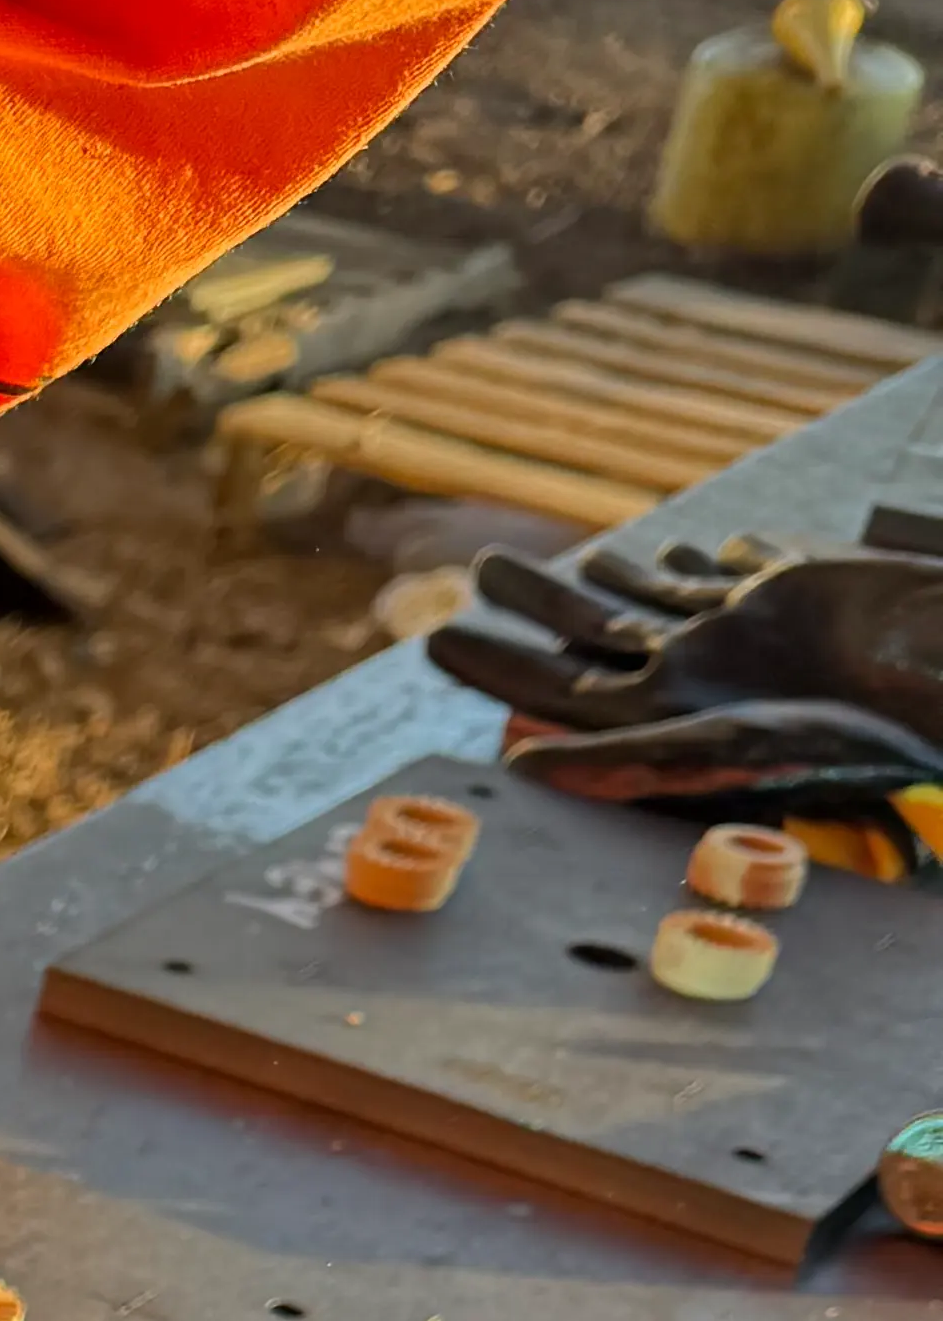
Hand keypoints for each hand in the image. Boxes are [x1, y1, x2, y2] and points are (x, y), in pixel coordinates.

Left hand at [430, 540, 942, 827]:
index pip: (554, 691)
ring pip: (642, 598)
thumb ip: (617, 757)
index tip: (427, 640)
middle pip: (587, 637)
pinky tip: (652, 551)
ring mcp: (736, 634)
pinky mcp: (781, 594)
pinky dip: (683, 562)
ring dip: (585, 578)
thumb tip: (518, 769)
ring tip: (522, 558)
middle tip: (471, 571)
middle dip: (529, 604)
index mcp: (664, 716)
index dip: (491, 668)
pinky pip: (716, 575)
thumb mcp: (715, 743)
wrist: (932, 682)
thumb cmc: (837, 733)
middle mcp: (692, 676)